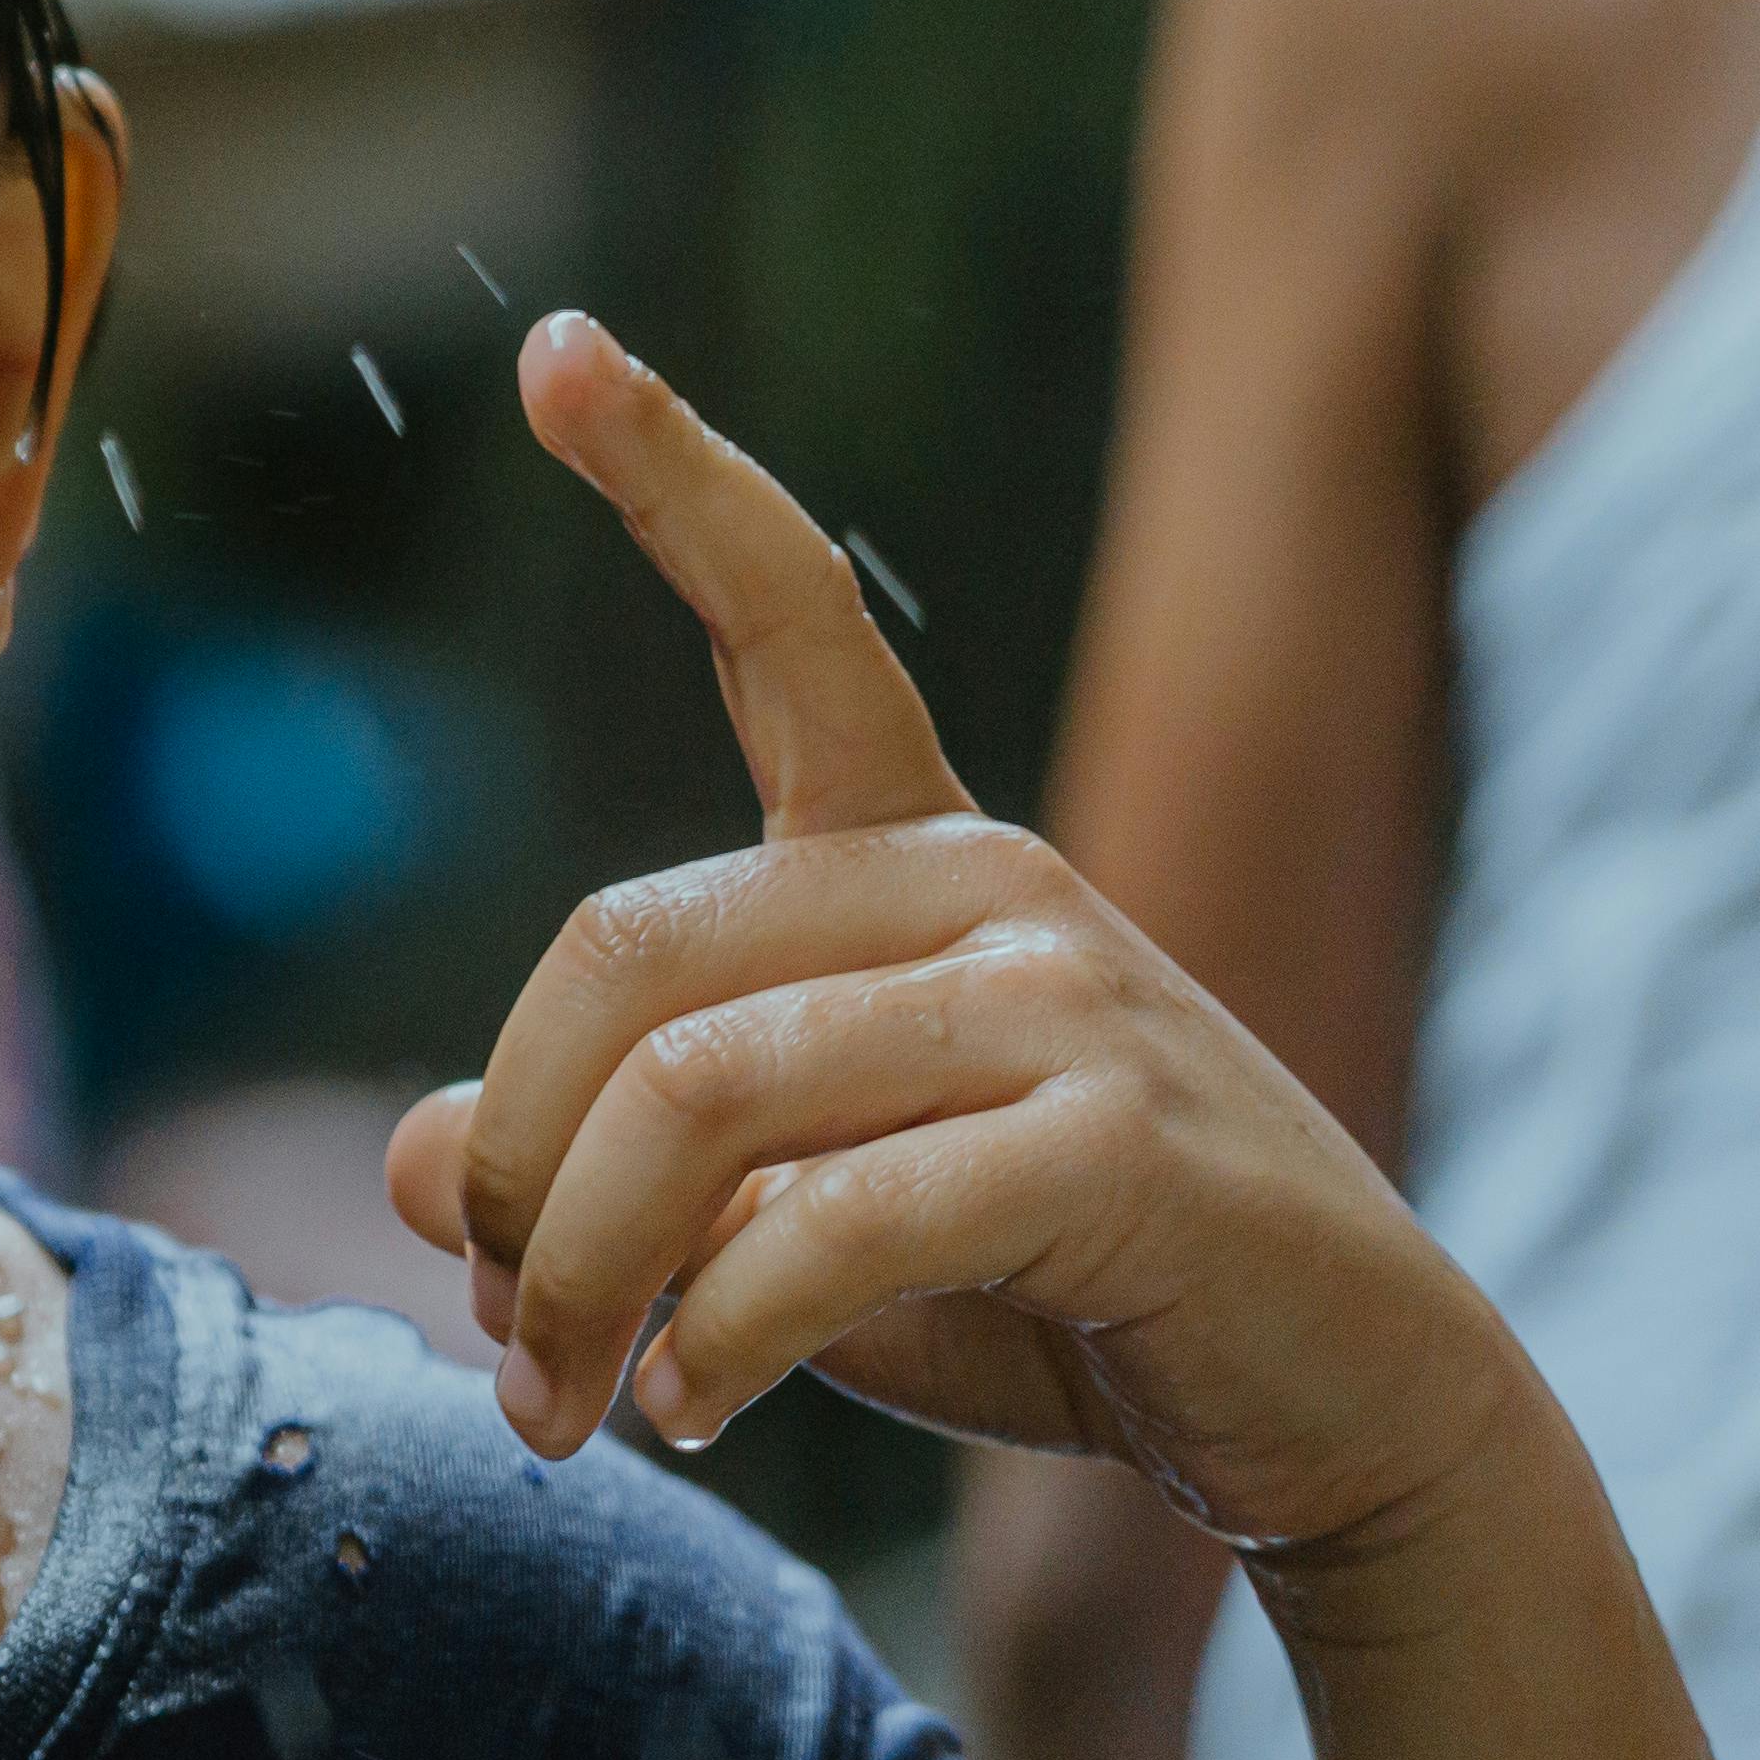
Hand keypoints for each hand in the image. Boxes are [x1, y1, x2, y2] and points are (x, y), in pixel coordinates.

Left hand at [386, 317, 1529, 1564]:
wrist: (1346, 1414)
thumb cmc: (1053, 1299)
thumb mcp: (791, 1228)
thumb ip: (620, 1176)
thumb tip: (414, 1161)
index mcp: (913, 859)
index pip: (786, 622)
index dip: (668, 475)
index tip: (553, 345)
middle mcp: (988, 884)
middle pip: (624, 954)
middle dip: (515, 1166)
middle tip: (498, 1336)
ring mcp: (1064, 1000)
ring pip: (695, 1094)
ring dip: (582, 1279)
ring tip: (565, 1404)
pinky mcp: (1119, 1147)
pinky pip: (825, 1222)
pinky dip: (719, 1336)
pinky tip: (695, 1410)